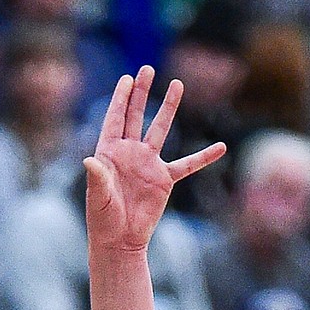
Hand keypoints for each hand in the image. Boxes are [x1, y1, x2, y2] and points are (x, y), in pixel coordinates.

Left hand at [84, 67, 224, 252]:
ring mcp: (148, 164)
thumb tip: (89, 160)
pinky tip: (220, 147)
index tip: (126, 78)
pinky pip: (187, 165)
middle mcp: (129, 153)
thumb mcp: (97, 197)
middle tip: (147, 69)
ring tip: (177, 85)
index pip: (115, 118)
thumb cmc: (102, 219)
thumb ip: (97, 177)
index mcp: (110, 152)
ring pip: (159, 130)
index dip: (120, 98)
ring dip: (168, 107)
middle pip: (136, 115)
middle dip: (141, 92)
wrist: (120, 241)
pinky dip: (203, 157)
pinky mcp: (164, 180)